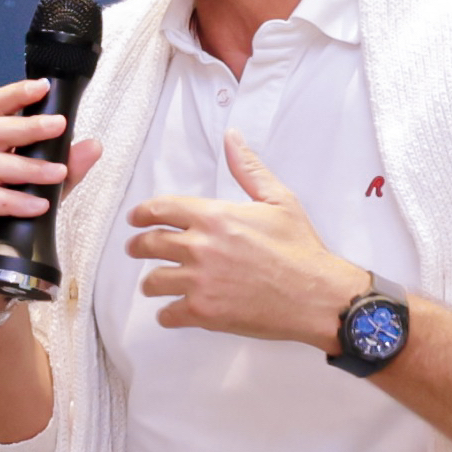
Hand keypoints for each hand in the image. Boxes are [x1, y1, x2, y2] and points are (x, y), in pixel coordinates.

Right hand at [0, 77, 98, 291]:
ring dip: (29, 168)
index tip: (43, 87)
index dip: (17, 95)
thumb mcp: (43, 192)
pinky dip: (14, 200)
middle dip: (30, 127)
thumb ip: (65, 168)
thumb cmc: (5, 226)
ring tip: (57, 174)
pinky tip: (37, 205)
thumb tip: (92, 145)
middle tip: (59, 127)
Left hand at [122, 136, 362, 346]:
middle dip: (138, 246)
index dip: (142, 213)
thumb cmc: (300, 249)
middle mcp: (201, 246)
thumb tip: (232, 138)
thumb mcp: (277, 200)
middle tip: (136, 249)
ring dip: (152, 283)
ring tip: (155, 284)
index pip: (161, 209)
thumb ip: (248, 168)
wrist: (315, 295)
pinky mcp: (204, 312)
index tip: (136, 218)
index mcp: (214, 216)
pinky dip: (167, 313)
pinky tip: (173, 311)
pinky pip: (168, 314)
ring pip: (153, 281)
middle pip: (149, 243)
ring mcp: (199, 281)